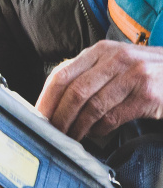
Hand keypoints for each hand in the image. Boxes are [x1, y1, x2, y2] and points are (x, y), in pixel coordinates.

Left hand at [35, 41, 162, 139]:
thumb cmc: (144, 71)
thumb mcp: (115, 63)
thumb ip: (88, 75)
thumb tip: (54, 101)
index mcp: (100, 50)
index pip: (62, 74)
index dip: (47, 98)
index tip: (38, 116)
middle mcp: (115, 59)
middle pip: (75, 91)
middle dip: (60, 116)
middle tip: (53, 132)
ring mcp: (134, 76)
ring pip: (93, 106)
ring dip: (79, 127)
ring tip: (72, 136)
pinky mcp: (148, 95)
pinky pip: (114, 117)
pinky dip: (100, 129)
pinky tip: (96, 134)